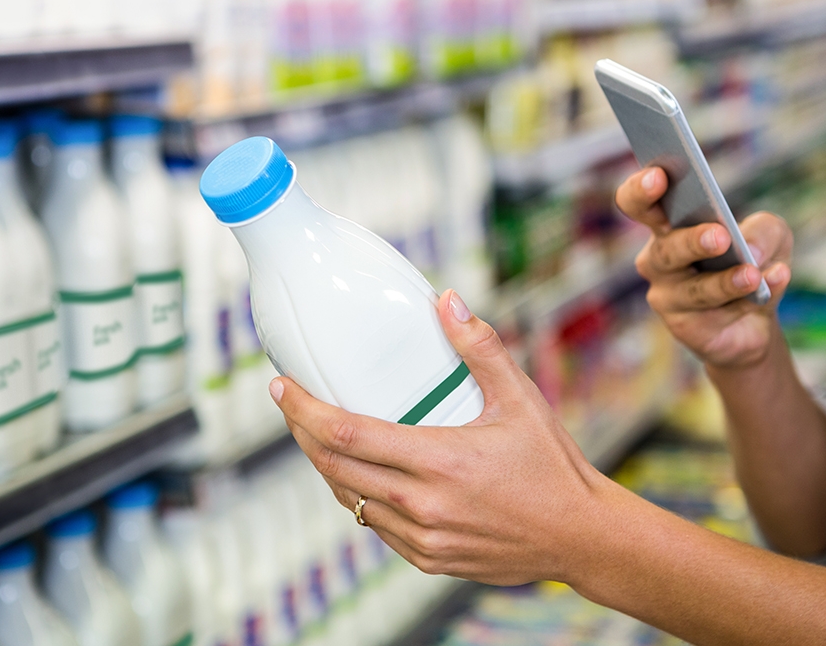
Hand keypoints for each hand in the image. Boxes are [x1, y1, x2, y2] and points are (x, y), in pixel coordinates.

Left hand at [269, 290, 607, 585]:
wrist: (579, 535)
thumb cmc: (551, 464)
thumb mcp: (520, 398)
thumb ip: (479, 346)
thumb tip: (447, 301)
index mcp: (440, 461)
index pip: (347, 435)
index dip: (304, 410)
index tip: (282, 388)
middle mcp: (424, 504)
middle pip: (334, 469)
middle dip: (302, 434)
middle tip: (293, 406)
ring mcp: (424, 537)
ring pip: (349, 500)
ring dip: (327, 467)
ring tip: (320, 436)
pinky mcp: (429, 559)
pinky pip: (375, 526)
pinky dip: (357, 497)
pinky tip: (361, 475)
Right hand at [615, 167, 792, 368]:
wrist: (753, 320)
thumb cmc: (750, 262)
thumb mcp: (769, 235)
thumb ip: (762, 230)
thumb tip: (750, 250)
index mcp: (666, 226)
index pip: (637, 204)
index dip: (640, 191)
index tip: (658, 177)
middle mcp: (658, 260)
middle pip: (663, 250)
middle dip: (690, 242)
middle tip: (719, 236)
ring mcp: (667, 296)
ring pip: (693, 289)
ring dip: (725, 281)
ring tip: (752, 274)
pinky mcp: (684, 327)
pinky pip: (718, 312)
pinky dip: (748, 298)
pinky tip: (770, 283)